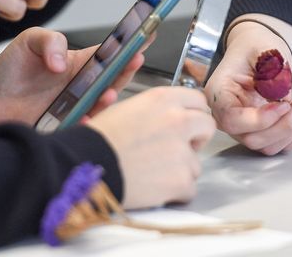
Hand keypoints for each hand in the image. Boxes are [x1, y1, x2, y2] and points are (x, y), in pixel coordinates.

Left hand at [0, 27, 143, 130]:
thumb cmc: (10, 70)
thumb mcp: (28, 41)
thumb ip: (49, 41)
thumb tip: (62, 62)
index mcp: (79, 64)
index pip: (110, 54)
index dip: (129, 46)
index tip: (145, 37)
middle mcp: (82, 87)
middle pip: (113, 80)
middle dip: (127, 71)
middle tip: (133, 61)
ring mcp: (75, 109)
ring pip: (101, 106)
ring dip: (108, 99)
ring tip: (109, 92)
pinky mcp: (64, 128)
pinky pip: (81, 128)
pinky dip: (87, 124)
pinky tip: (86, 118)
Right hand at [88, 86, 215, 208]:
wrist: (84, 166)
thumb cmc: (98, 140)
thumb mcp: (126, 109)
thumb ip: (156, 111)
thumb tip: (171, 117)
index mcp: (163, 100)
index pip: (198, 100)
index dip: (192, 114)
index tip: (186, 125)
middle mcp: (177, 120)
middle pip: (207, 126)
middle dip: (195, 138)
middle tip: (176, 149)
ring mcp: (182, 151)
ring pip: (196, 162)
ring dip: (180, 169)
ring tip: (153, 172)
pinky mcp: (181, 179)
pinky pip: (189, 188)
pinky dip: (175, 192)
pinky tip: (154, 188)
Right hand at [204, 22, 291, 155]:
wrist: (259, 54)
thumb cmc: (255, 50)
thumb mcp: (263, 49)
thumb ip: (272, 70)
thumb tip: (283, 97)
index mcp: (219, 94)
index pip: (231, 120)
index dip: (259, 119)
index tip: (283, 105)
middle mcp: (228, 116)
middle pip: (252, 138)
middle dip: (284, 125)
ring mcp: (245, 128)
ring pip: (268, 146)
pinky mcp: (263, 133)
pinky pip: (282, 145)